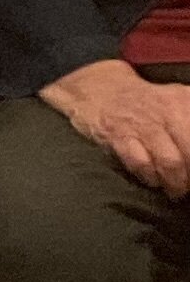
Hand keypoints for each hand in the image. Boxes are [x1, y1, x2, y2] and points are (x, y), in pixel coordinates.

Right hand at [45, 60, 189, 198]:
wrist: (100, 89)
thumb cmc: (150, 104)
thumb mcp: (180, 100)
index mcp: (186, 101)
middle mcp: (168, 111)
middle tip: (189, 186)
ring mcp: (142, 124)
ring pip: (171, 163)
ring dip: (176, 183)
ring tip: (176, 191)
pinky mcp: (118, 135)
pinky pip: (141, 163)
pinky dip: (149, 176)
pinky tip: (152, 180)